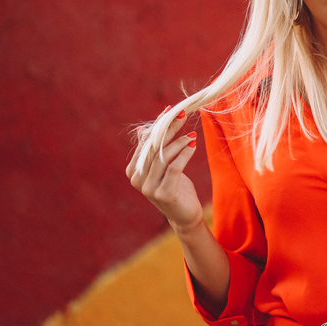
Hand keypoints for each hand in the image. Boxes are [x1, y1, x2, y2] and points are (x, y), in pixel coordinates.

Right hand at [126, 108, 203, 234]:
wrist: (185, 215)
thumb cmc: (175, 187)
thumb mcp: (163, 167)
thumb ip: (152, 150)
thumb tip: (142, 129)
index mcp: (133, 171)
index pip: (145, 143)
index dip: (158, 125)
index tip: (170, 110)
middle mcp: (137, 180)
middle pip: (154, 147)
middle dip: (169, 129)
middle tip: (182, 114)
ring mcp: (149, 188)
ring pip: (163, 157)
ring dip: (179, 142)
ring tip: (191, 135)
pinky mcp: (164, 194)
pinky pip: (174, 168)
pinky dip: (184, 154)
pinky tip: (193, 145)